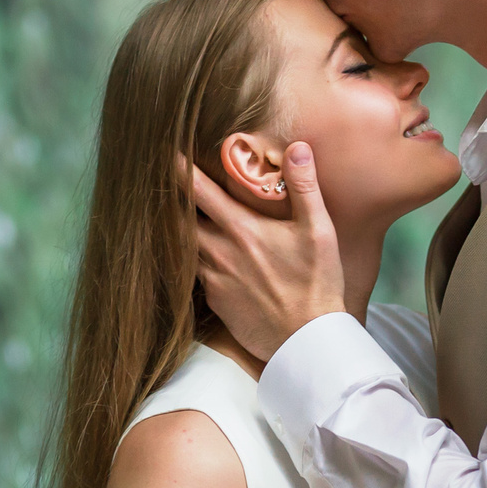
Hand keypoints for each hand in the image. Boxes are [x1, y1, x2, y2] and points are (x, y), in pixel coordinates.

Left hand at [185, 141, 346, 362]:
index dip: (180, 171)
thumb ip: (305, 187)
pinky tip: (202, 256)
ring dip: (179, 231)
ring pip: (183, 247)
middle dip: (172, 201)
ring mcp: (214, 279)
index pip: (199, 192)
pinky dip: (192, 260)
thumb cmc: (317, 283)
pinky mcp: (215, 301)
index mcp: (242, 229)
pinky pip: (194, 274)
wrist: (307, 340)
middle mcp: (219, 252)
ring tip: (177, 217)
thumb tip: (297, 147)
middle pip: (179, 219)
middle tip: (167, 187)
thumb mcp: (319, 231)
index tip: (168, 155)